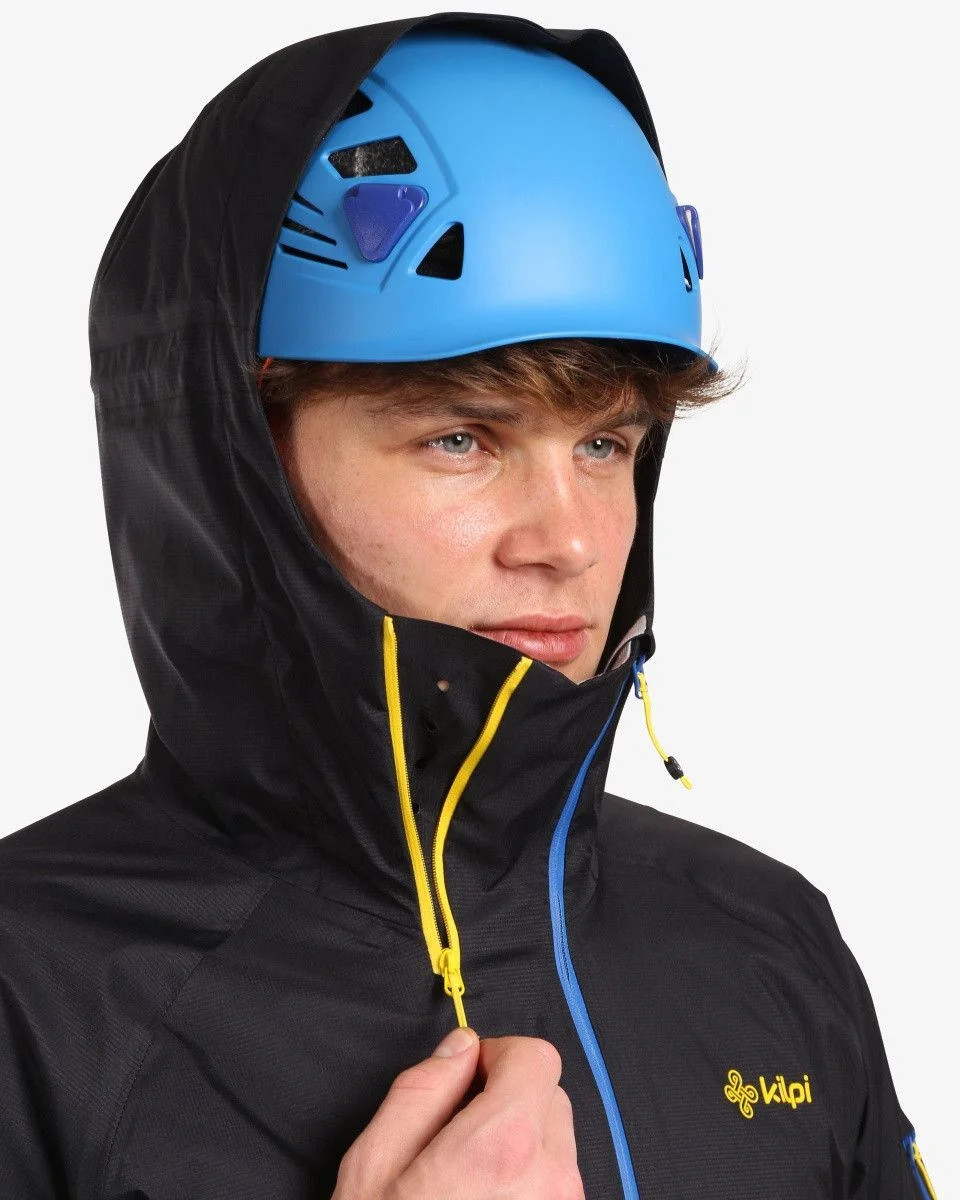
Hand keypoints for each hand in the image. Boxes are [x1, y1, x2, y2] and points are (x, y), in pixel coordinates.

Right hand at [332, 1028, 583, 1199]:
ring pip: (558, 1148)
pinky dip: (530, 1188)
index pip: (538, 1057)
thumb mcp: (374, 1167)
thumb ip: (422, 1091)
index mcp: (500, 1146)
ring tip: (469, 1187)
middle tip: (459, 1135)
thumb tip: (461, 1048)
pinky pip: (558, 1192)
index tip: (470, 1077)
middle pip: (552, 1099)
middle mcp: (548, 1179)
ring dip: (523, 1147)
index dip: (501, 1056)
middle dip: (510, 1100)